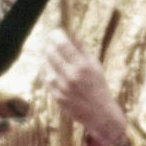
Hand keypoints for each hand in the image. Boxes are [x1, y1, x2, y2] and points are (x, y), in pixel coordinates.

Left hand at [30, 29, 135, 145]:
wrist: (100, 114)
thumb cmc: (98, 86)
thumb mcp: (95, 65)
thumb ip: (81, 49)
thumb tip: (69, 33)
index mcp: (83, 66)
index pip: (63, 44)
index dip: (56, 35)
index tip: (54, 32)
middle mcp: (72, 76)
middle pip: (51, 53)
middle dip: (48, 44)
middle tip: (48, 40)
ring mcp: (63, 87)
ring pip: (45, 66)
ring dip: (44, 56)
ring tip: (46, 52)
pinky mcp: (57, 97)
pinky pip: (46, 79)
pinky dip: (45, 70)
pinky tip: (47, 66)